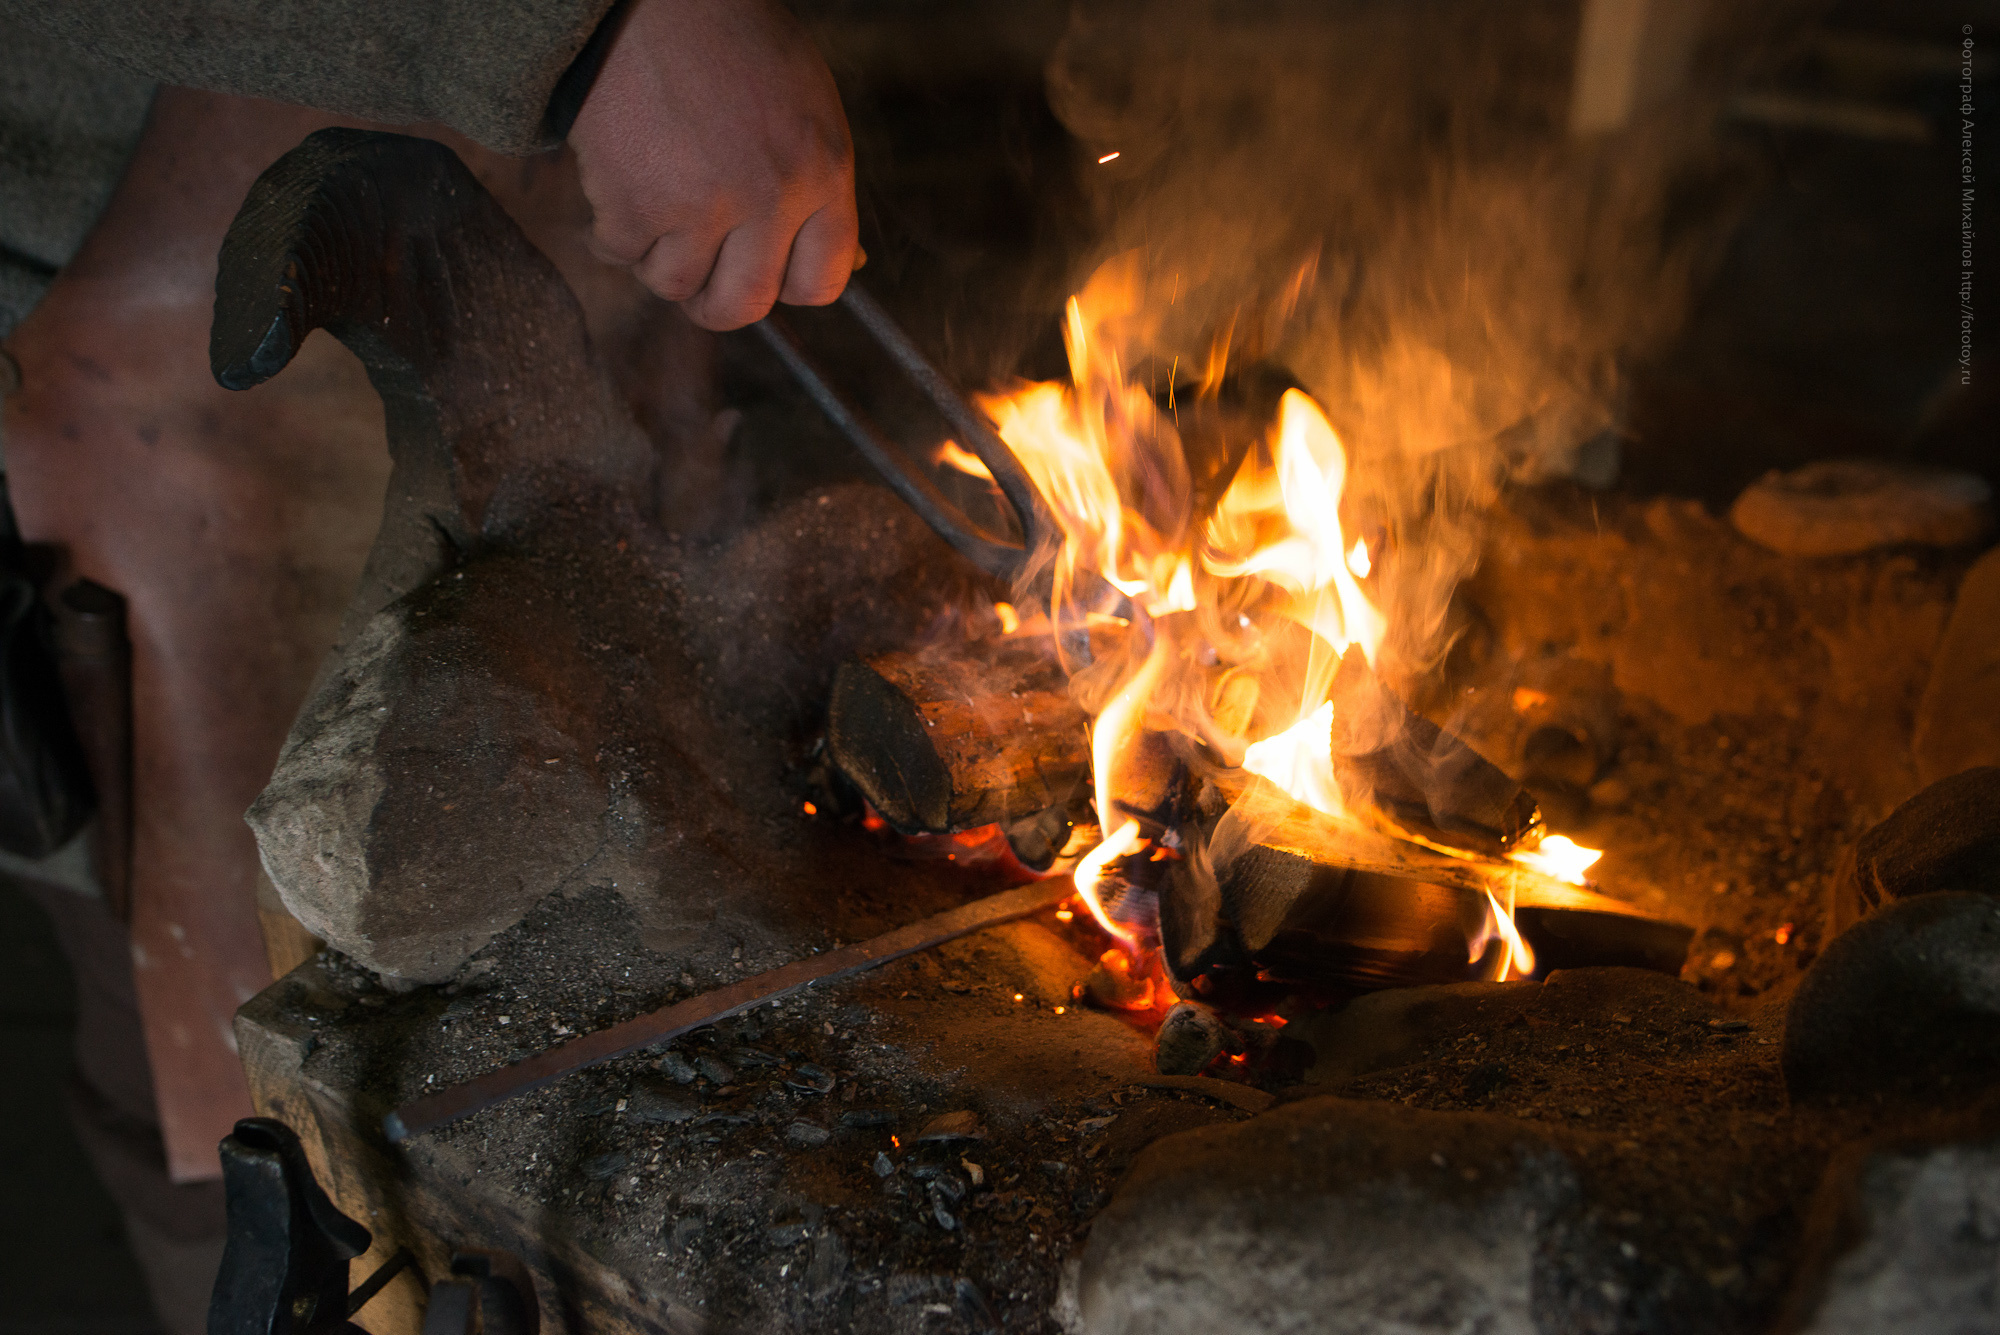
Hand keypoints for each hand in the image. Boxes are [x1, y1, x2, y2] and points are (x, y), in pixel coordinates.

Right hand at [569, 0, 857, 330]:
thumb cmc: (730, 38)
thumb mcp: (806, 102)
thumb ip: (820, 186)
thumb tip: (846, 261)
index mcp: (822, 171)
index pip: (823, 282)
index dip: (787, 285)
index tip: (762, 272)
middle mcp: (771, 196)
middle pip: (745, 304)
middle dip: (716, 302)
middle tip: (698, 281)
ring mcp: (702, 205)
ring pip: (676, 286)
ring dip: (659, 260)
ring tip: (655, 214)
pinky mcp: (635, 203)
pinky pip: (620, 253)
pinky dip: (611, 231)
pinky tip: (616, 189)